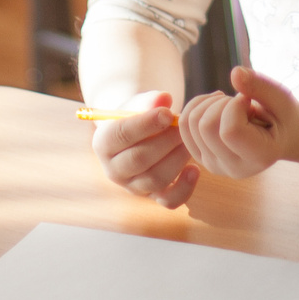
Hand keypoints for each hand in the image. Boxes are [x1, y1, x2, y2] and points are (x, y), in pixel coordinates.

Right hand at [91, 90, 200, 207]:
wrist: (143, 135)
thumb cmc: (141, 115)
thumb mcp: (141, 103)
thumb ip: (149, 100)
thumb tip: (164, 98)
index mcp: (103, 143)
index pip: (120, 135)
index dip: (145, 124)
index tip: (167, 113)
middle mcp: (114, 170)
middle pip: (138, 160)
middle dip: (165, 142)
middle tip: (183, 127)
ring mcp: (134, 186)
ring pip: (155, 180)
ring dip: (177, 160)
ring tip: (189, 142)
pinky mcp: (154, 197)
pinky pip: (169, 201)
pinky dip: (185, 188)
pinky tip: (195, 169)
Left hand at [177, 66, 298, 180]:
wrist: (279, 134)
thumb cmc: (283, 115)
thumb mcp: (281, 98)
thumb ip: (261, 87)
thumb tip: (235, 73)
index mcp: (258, 157)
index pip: (229, 131)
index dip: (235, 106)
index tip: (249, 99)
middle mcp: (233, 168)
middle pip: (205, 126)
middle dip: (221, 103)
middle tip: (240, 102)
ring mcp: (214, 164)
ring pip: (190, 122)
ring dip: (209, 103)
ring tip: (232, 105)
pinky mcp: (200, 156)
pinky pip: (183, 125)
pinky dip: (197, 105)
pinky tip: (218, 106)